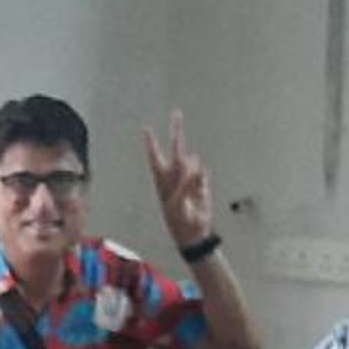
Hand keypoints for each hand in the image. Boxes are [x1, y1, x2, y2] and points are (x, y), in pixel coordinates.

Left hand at [142, 109, 215, 250]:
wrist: (193, 235)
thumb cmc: (179, 220)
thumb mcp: (178, 202)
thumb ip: (186, 181)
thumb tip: (195, 161)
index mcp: (162, 180)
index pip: (155, 157)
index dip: (151, 143)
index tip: (146, 128)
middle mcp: (175, 176)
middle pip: (175, 148)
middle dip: (176, 131)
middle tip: (176, 113)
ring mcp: (189, 179)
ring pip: (192, 162)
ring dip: (192, 169)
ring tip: (192, 184)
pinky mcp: (202, 185)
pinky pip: (203, 175)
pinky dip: (201, 181)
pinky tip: (199, 189)